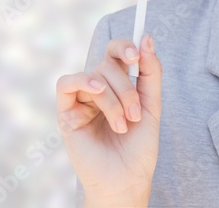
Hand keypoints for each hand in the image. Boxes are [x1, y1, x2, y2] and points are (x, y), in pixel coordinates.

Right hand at [56, 33, 161, 206]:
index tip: (137, 53)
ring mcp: (82, 100)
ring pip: (95, 76)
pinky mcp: (66, 112)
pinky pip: (66, 83)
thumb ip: (151, 72)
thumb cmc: (139, 149)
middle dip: (126, 87)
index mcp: (118, 86)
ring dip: (113, 99)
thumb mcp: (152, 106)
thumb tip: (147, 37)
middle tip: (136, 114)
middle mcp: (99, 90)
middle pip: (108, 64)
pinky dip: (83, 81)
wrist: (127, 181)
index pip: (117, 53)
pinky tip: (97, 92)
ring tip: (123, 124)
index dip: (125, 47)